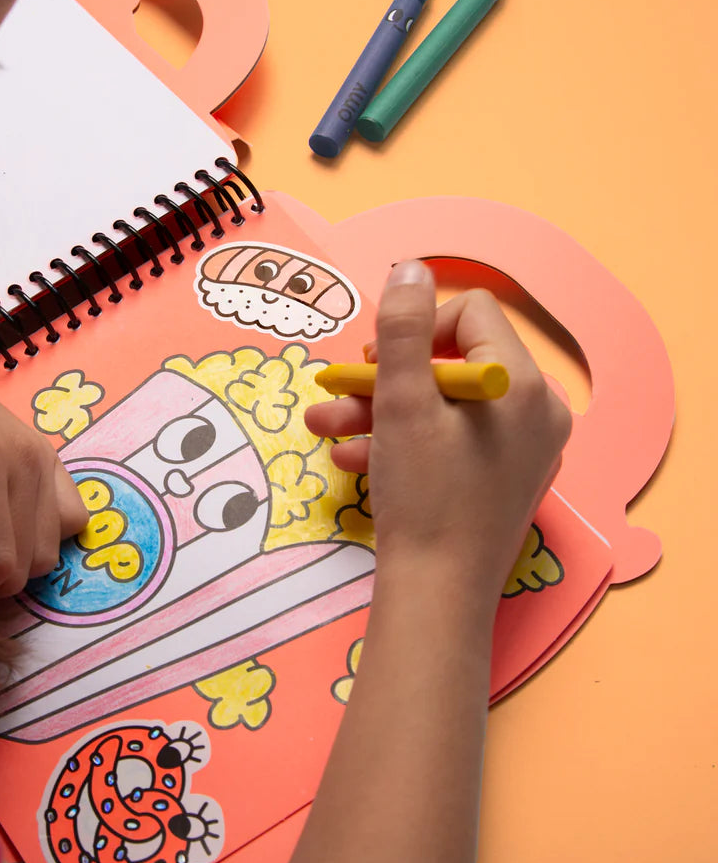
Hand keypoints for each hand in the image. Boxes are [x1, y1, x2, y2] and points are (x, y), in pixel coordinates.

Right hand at [305, 261, 571, 606]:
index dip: (416, 328)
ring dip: (381, 411)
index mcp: (520, 383)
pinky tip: (354, 458)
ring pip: (445, 404)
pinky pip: (453, 438)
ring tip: (328, 429)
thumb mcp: (402, 402)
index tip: (374, 362)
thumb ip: (404, 329)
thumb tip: (410, 268)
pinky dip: (404, 441)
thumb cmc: (421, 495)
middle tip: (339, 393)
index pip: (471, 313)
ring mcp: (523, 446)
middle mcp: (535, 409)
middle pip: (452, 362)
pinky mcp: (504, 476)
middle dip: (384, 377)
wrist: (436, 593)